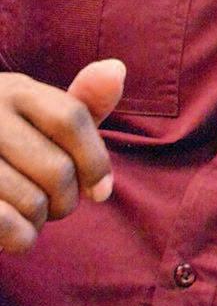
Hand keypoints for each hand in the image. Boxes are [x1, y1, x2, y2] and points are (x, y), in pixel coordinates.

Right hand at [0, 59, 124, 251]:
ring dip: (40, 219)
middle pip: (57, 169)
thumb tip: (116, 69)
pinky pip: (5, 225)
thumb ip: (82, 101)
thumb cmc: (7, 142)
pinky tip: (15, 230)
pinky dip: (21, 237)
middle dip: (67, 199)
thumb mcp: (41, 114)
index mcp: (14, 90)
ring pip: (32, 202)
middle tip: (54, 203)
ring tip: (28, 211)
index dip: (96, 160)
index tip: (101, 190)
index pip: (71, 119)